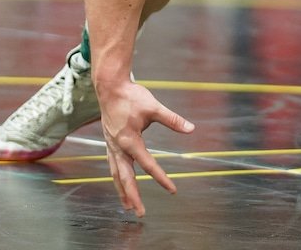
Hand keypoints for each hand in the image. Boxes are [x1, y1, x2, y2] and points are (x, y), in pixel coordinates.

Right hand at [98, 79, 194, 216]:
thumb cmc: (132, 96)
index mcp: (130, 140)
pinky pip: (112, 166)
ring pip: (116, 175)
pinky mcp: (109, 143)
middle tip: (141, 213)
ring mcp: (111, 146)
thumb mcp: (154, 107)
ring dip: (122, 191)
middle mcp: (118, 147)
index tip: (172, 189)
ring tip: (128, 206)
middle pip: (126, 178)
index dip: (161, 178)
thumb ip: (173, 120)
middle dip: (133, 196)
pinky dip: (116, 178)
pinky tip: (120, 184)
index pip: (148, 164)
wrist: (110, 88)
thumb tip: (191, 129)